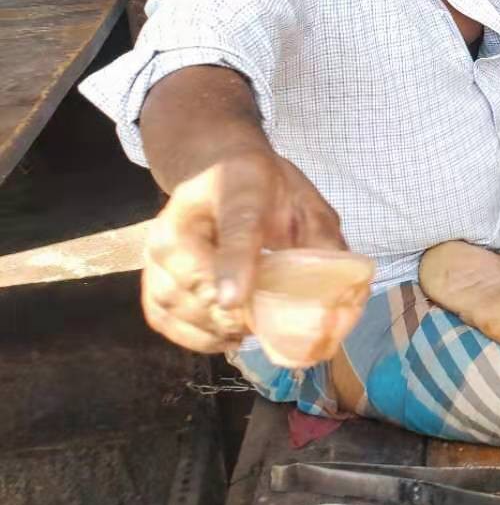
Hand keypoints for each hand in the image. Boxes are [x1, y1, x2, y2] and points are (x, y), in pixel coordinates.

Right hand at [141, 149, 346, 353]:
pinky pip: (161, 316)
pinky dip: (192, 335)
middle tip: (265, 323)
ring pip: (174, 303)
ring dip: (214, 328)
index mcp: (233, 187)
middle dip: (231, 313)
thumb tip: (344, 290)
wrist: (215, 169)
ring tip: (249, 327)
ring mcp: (156, 247)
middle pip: (194, 279)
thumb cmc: (266, 190)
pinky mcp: (150, 273)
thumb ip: (322, 239)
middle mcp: (180, 216)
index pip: (234, 229)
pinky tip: (223, 334)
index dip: (234, 265)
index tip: (235, 302)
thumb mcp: (304, 201)